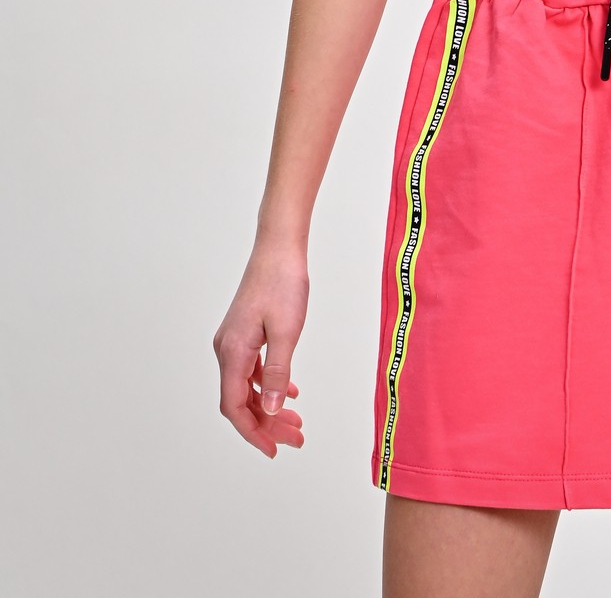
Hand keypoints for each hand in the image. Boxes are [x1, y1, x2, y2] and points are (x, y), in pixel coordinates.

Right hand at [213, 243, 309, 457]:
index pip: (235, 407)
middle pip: (241, 401)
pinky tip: (288, 393)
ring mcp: (234, 341)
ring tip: (295, 422)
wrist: (279, 247)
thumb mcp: (286, 332)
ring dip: (269, 407)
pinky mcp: (245, 332)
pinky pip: (252, 369)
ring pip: (247, 386)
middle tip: (295, 439)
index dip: (253, 432)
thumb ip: (277, 373)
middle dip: (266, 424)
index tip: (273, 450)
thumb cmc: (283, 283)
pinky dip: (268, 385)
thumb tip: (270, 411)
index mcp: (232, 352)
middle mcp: (227, 350)